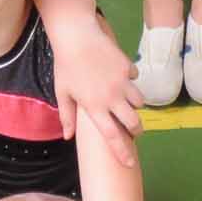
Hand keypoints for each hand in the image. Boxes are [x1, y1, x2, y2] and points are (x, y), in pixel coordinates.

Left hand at [52, 11, 144, 167]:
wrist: (77, 36)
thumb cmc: (65, 66)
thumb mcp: (62, 93)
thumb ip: (67, 116)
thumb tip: (68, 137)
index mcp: (95, 108)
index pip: (112, 137)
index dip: (122, 152)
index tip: (130, 164)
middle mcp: (112, 98)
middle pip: (133, 122)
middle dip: (136, 129)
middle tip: (133, 130)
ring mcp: (122, 82)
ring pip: (139, 102)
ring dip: (135, 106)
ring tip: (126, 102)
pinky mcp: (128, 67)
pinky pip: (135, 79)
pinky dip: (130, 81)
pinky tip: (120, 76)